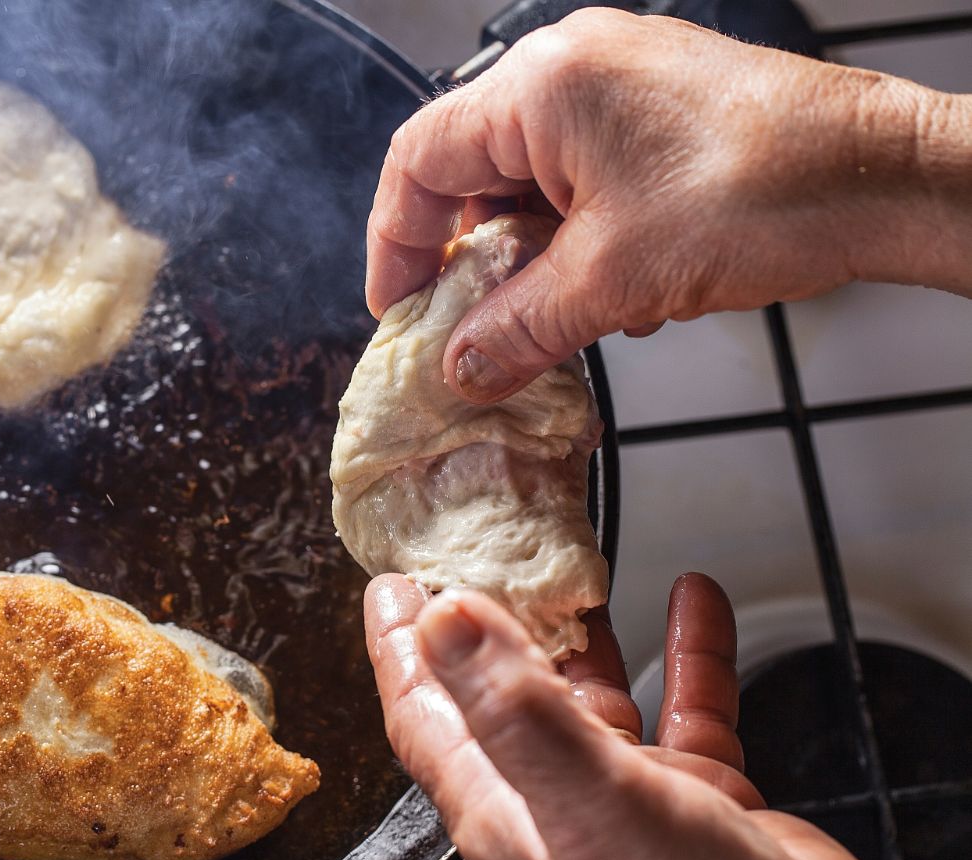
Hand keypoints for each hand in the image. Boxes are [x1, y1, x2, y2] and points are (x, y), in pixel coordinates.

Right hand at [365, 9, 971, 403]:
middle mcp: (572, 68)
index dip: (397, 244)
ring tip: (557, 318)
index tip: (400, 310)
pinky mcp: (658, 112)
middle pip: (472, 171)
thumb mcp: (611, 282)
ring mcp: (620, 84)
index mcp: (540, 86)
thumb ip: (516, 329)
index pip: (419, 161)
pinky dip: (578, 241)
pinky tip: (612, 292)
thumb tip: (460, 369)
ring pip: (532, 182)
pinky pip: (584, 178)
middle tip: (470, 327)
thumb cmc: (761, 195)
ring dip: (530, 259)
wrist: (883, 178)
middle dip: (470, 259)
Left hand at [366, 572, 918, 859]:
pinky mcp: (695, 793)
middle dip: (486, 624)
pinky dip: (686, 653)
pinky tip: (693, 603)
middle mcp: (554, 800)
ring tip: (571, 566)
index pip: (426, 716)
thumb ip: (515, 709)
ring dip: (582, 632)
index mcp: (503, 809)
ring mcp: (624, 797)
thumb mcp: (589, 800)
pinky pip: (682, 703)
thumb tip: (444, 622)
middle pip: (499, 695)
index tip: (392, 586)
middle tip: (475, 554)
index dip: (402, 649)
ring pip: (589, 694)